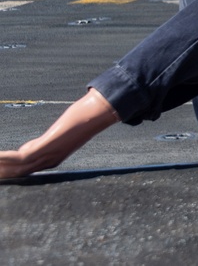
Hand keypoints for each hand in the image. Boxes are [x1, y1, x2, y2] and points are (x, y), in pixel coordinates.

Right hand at [0, 88, 118, 178]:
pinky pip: (23, 156)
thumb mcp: (53, 138)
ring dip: (1, 168)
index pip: (23, 174)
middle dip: (2, 175)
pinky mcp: (48, 146)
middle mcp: (49, 162)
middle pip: (18, 175)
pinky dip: (6, 158)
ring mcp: (49, 155)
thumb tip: (24, 150)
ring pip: (18, 169)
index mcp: (50, 161)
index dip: (7, 175)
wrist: (96, 115)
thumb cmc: (78, 122)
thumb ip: (38, 146)